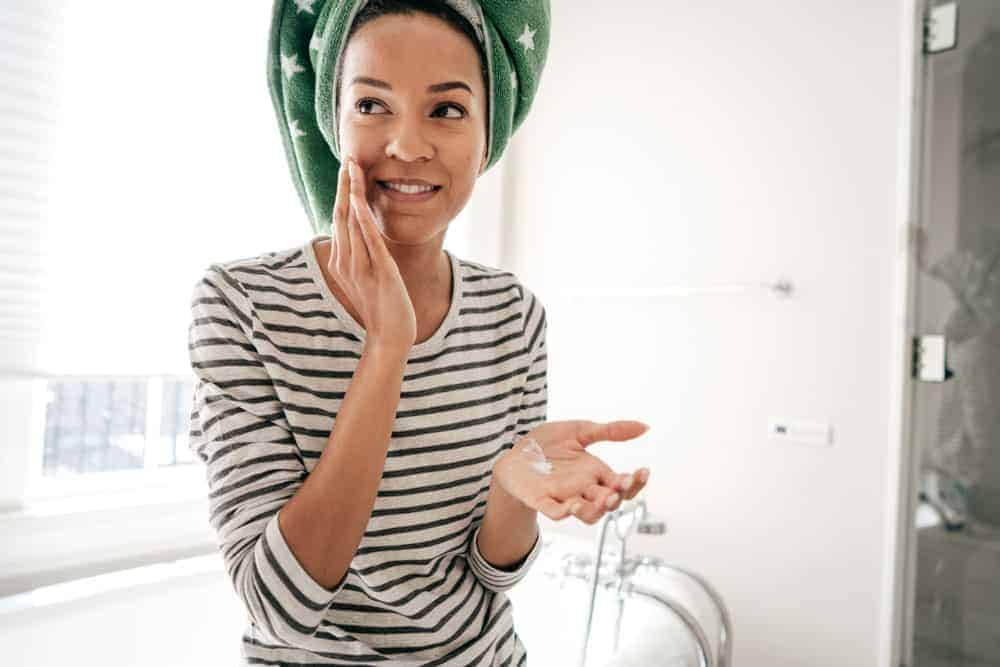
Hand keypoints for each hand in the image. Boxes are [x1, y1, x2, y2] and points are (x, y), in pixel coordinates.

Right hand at [328, 155, 416, 351]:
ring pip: (351, 222)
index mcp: (342, 261)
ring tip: (353, 167)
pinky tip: (358, 199)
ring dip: (351, 193)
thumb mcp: (369, 277)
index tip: (346, 170)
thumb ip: (363, 256)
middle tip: (347, 157)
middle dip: (343, 185)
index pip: (340, 219)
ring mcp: (360, 267)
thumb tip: (363, 236)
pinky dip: (362, 218)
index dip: (342, 193)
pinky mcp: (378, 272)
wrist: (390, 337)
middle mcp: (346, 262)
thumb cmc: (382, 308)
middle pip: (341, 215)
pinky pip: (368, 240)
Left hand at [493, 420, 650, 523]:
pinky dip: (565, 512)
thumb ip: (610, 431)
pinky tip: (572, 505)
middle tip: (620, 485)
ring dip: (596, 509)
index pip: (623, 485)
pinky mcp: (542, 500)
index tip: (642, 470)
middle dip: (618, 496)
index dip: (635, 482)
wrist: (514, 452)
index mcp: (596, 473)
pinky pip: (556, 512)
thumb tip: (645, 427)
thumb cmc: (547, 444)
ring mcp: (564, 497)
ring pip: (588, 515)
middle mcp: (584, 489)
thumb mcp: (580, 431)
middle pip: (610, 503)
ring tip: (602, 498)